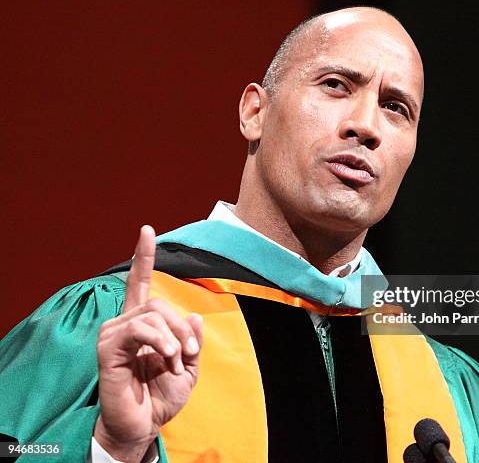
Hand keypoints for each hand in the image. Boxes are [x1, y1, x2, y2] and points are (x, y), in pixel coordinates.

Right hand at [94, 225, 202, 462]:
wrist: (144, 425)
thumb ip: (191, 340)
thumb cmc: (162, 396)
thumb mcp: (189, 366)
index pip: (140, 283)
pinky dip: (161, 342)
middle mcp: (125, 323)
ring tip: (177, 363)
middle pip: (159, 303)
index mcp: (143, 324)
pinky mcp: (108, 348)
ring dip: (174, 339)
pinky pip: (140, 330)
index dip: (143, 256)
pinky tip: (167, 359)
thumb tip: (194, 315)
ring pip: (152, 314)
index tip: (147, 230)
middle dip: (182, 328)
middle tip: (190, 354)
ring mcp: (114, 334)